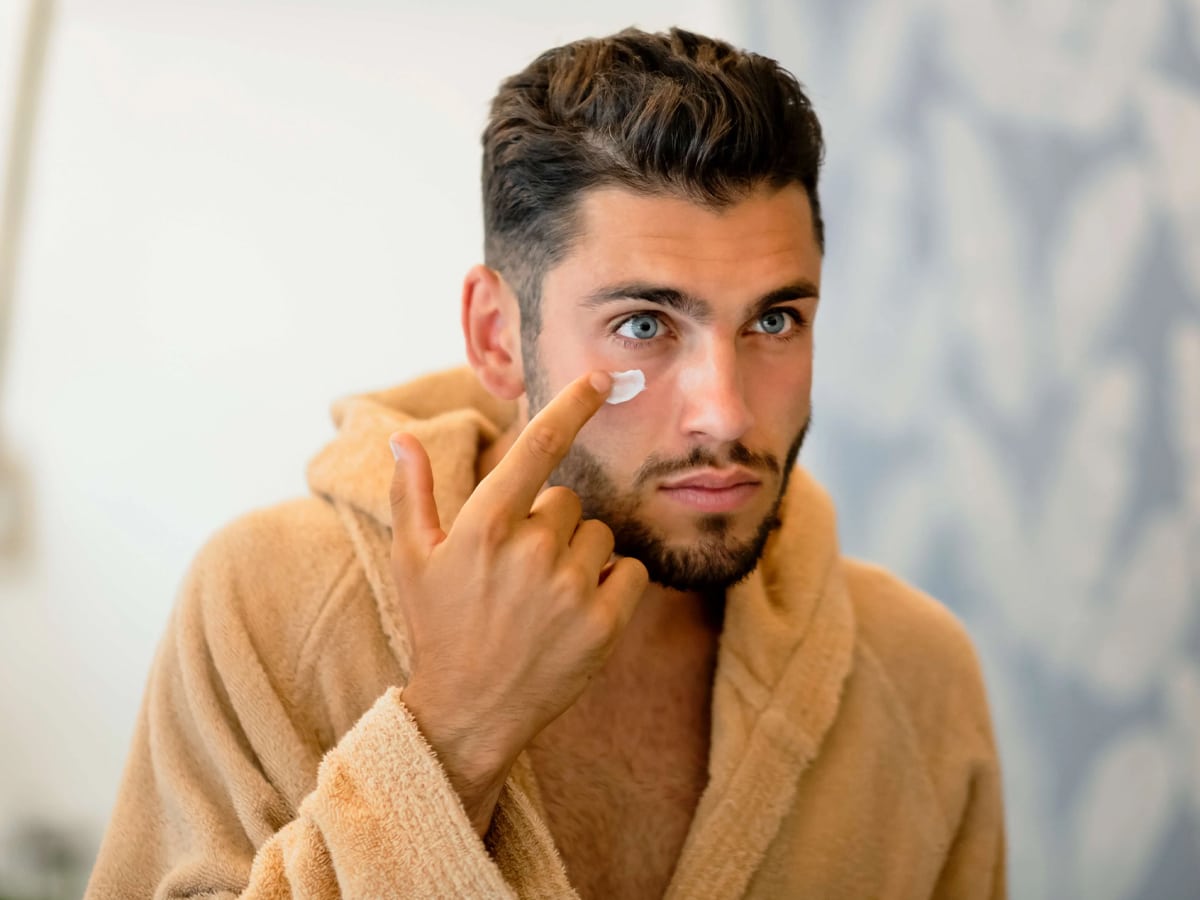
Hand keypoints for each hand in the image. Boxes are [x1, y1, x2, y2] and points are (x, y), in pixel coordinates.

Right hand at [387, 370, 648, 834]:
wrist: (469, 712)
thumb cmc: (439, 627)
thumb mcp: (413, 560)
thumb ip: (412, 493)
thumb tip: (402, 438)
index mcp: (484, 526)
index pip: (538, 446)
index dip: (573, 404)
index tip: (602, 377)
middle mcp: (531, 550)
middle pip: (569, 500)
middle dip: (551, 524)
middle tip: (520, 569)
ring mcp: (570, 589)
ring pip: (599, 536)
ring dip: (580, 555)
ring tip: (544, 596)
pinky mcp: (604, 624)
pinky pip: (630, 571)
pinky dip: (613, 584)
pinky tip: (577, 610)